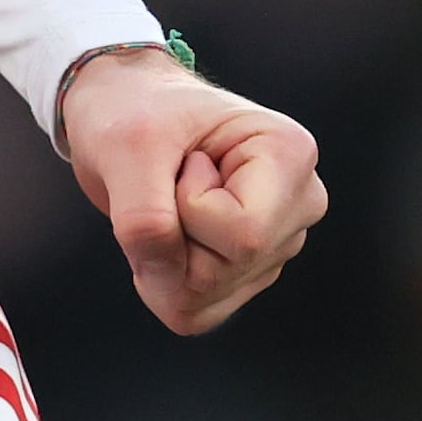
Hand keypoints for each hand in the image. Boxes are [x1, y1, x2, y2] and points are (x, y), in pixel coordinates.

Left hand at [62, 50, 324, 335]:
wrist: (123, 110)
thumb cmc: (134, 110)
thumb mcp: (126, 147)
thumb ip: (145, 217)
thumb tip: (164, 273)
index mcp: (289, 155)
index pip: (245, 235)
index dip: (188, 211)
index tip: (180, 164)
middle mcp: (298, 203)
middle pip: (229, 270)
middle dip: (172, 239)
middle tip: (166, 184)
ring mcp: (276, 242)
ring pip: (208, 296)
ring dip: (163, 260)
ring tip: (168, 201)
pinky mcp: (247, 271)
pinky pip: (197, 310)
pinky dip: (163, 281)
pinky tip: (167, 232)